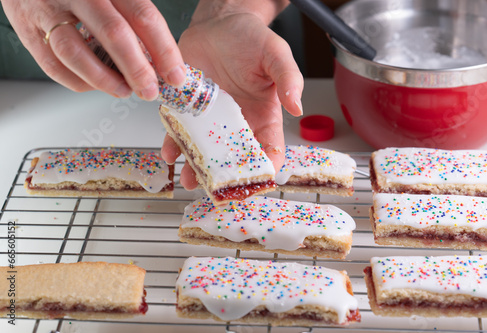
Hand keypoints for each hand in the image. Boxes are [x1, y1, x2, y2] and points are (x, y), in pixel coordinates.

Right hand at [1, 0, 185, 99]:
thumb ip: (134, 17)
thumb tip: (160, 59)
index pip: (142, 16)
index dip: (163, 50)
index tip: (175, 75)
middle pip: (114, 34)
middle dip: (138, 70)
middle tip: (150, 91)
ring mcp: (48, 11)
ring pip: (76, 52)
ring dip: (105, 80)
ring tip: (124, 91)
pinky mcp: (27, 31)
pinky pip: (53, 65)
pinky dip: (78, 82)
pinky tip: (95, 85)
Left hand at [161, 1, 303, 189]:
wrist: (218, 23)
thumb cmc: (250, 38)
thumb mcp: (275, 54)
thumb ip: (288, 78)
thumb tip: (297, 106)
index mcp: (263, 116)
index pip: (268, 149)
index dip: (265, 168)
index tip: (257, 179)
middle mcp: (237, 124)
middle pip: (234, 159)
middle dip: (226, 177)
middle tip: (217, 188)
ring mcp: (211, 120)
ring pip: (205, 152)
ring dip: (197, 168)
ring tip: (189, 178)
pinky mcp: (188, 111)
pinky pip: (180, 133)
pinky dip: (173, 145)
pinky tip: (169, 152)